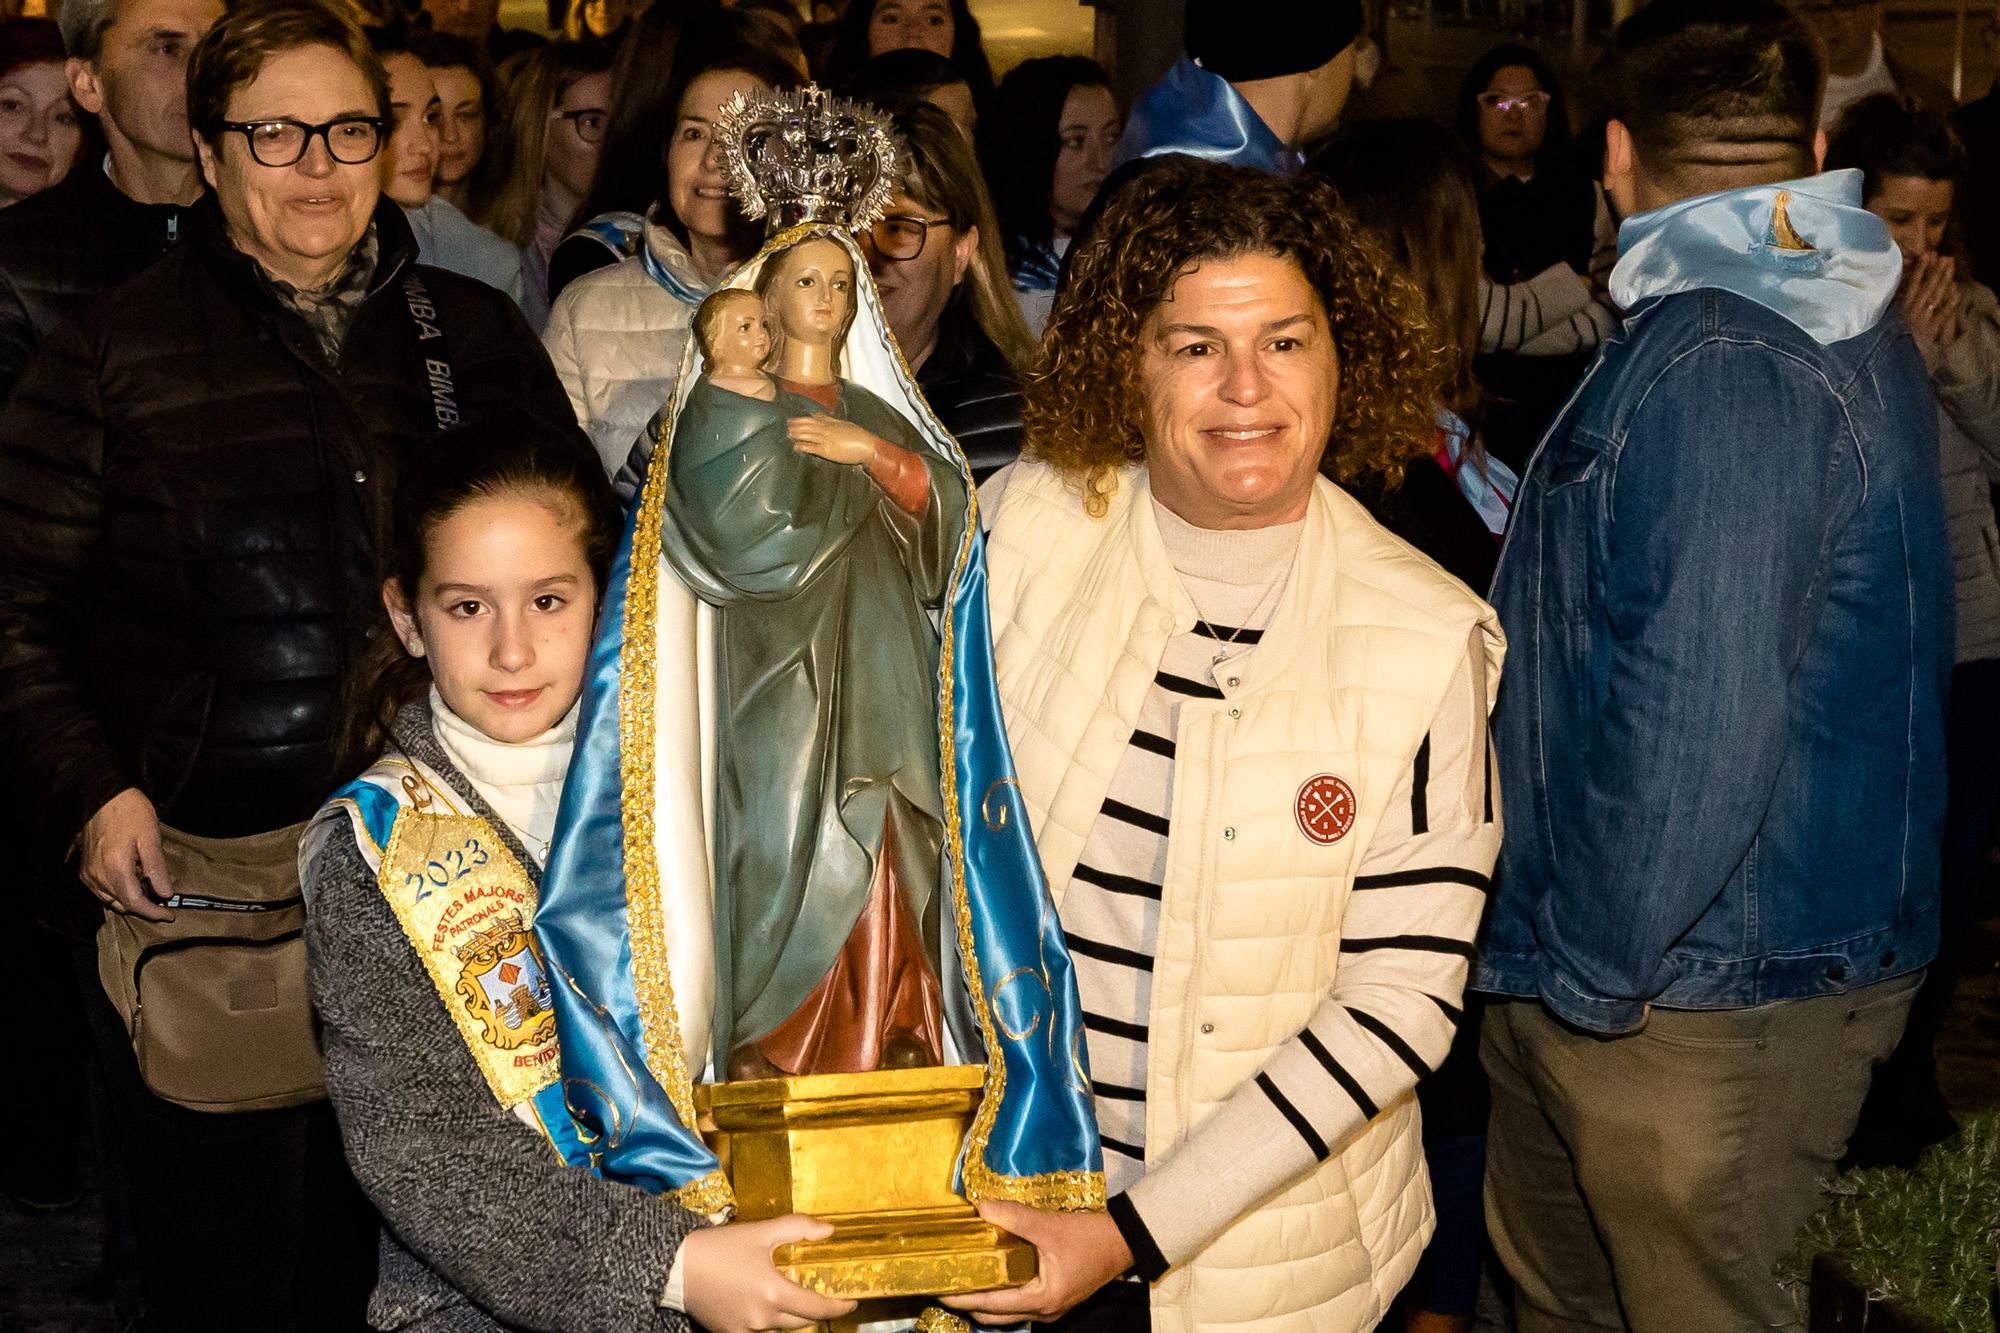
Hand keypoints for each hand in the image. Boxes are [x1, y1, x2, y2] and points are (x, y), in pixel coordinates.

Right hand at [78, 788, 173, 921]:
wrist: (103, 796)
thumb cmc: (130, 812)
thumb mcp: (150, 838)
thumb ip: (157, 868)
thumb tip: (166, 894)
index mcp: (115, 869)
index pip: (135, 903)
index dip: (154, 912)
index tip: (170, 915)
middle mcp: (97, 876)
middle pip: (122, 905)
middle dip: (145, 908)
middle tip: (165, 904)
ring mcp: (89, 874)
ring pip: (111, 900)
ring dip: (132, 901)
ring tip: (152, 893)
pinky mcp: (85, 869)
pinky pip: (102, 891)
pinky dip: (119, 893)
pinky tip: (134, 883)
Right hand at [680, 1214, 857, 1332]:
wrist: (676, 1266)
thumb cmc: (719, 1247)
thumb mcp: (760, 1232)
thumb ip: (798, 1228)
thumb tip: (829, 1231)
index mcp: (773, 1293)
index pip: (817, 1308)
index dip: (838, 1306)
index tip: (852, 1301)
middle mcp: (762, 1317)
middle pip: (801, 1321)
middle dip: (816, 1311)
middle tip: (826, 1296)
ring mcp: (745, 1329)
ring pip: (780, 1327)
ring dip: (791, 1314)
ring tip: (794, 1295)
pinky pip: (758, 1330)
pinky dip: (769, 1319)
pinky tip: (766, 1303)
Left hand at [788, 415, 881, 466]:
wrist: (868, 446)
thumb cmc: (859, 436)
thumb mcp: (844, 424)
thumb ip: (829, 419)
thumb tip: (817, 415)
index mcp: (832, 423)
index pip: (813, 419)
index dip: (801, 420)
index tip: (792, 420)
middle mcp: (828, 430)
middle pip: (808, 426)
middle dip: (796, 426)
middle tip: (786, 426)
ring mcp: (827, 440)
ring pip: (808, 435)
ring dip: (797, 434)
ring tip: (788, 434)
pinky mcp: (828, 451)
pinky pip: (813, 447)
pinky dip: (804, 446)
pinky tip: (796, 446)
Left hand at [941, 1200, 1132, 1324]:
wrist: (1126, 1240)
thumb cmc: (1090, 1237)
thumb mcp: (1050, 1226)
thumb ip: (1014, 1217)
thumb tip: (980, 1207)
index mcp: (1040, 1300)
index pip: (990, 1305)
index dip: (961, 1299)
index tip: (937, 1289)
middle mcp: (1043, 1311)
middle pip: (996, 1315)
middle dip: (969, 1304)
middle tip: (945, 1284)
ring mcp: (1051, 1307)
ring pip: (1009, 1311)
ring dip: (986, 1300)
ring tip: (964, 1279)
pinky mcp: (1057, 1296)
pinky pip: (1021, 1301)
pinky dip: (1003, 1293)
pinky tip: (994, 1273)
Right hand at [1903, 252, 1959, 356]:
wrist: (1905, 354)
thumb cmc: (1908, 330)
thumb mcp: (1907, 311)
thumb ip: (1911, 294)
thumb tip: (1917, 275)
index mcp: (1905, 306)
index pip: (1913, 283)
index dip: (1921, 268)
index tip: (1928, 254)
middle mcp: (1912, 311)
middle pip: (1927, 287)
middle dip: (1936, 270)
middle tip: (1945, 257)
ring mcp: (1922, 320)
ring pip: (1935, 297)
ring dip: (1944, 280)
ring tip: (1950, 267)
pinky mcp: (1931, 329)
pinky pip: (1942, 314)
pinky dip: (1949, 303)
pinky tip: (1956, 292)